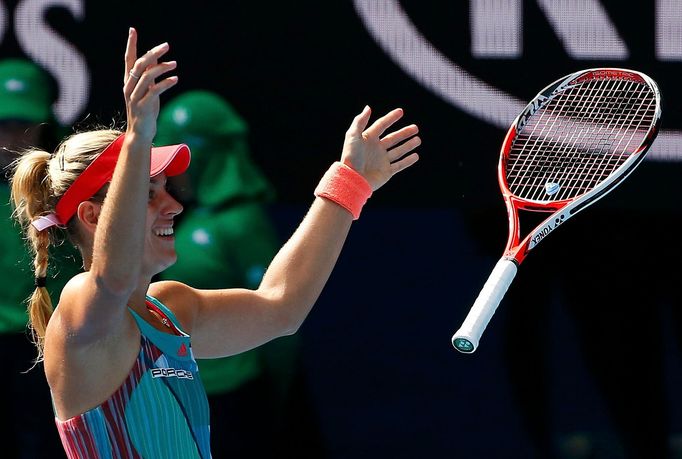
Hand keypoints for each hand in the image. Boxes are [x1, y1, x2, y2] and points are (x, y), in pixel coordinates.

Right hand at [123, 27, 177, 141]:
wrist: (140, 134)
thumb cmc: (146, 111)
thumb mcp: (148, 90)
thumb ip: (150, 75)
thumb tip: (155, 58)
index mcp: (129, 82)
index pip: (128, 59)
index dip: (131, 45)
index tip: (132, 30)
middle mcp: (129, 87)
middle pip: (138, 65)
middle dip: (152, 53)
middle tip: (166, 46)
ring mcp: (134, 97)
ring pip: (146, 77)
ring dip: (162, 68)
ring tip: (175, 64)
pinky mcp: (143, 107)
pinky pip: (154, 91)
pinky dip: (165, 83)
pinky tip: (175, 79)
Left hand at [340, 106, 419, 190]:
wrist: (352, 179)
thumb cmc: (351, 157)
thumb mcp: (353, 136)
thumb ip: (360, 121)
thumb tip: (368, 107)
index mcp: (368, 139)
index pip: (381, 125)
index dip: (390, 118)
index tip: (400, 111)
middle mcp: (376, 149)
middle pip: (393, 138)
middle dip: (404, 133)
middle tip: (416, 128)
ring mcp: (382, 160)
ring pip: (398, 151)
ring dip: (408, 145)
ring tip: (418, 140)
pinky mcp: (386, 172)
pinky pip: (399, 165)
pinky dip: (408, 161)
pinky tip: (416, 156)